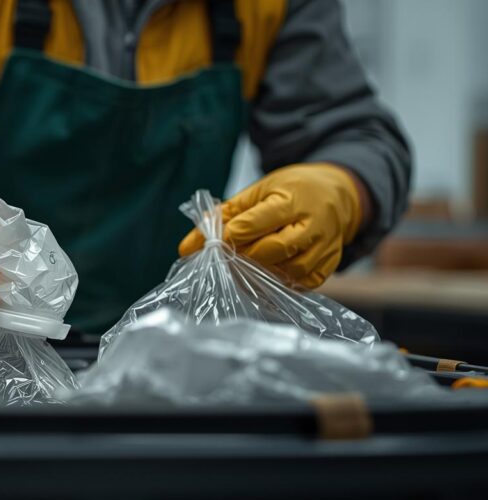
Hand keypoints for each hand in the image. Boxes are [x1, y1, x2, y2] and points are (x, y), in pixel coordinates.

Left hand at [178, 163, 364, 288]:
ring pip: (290, 270)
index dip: (230, 236)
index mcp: (292, 199)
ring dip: (263, 272)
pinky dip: (282, 283)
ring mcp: (325, 246)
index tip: (213, 243)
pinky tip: (269, 274)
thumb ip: (223, 216)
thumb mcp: (258, 191)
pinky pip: (303, 283)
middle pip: (273, 249)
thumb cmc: (291, 190)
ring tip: (249, 264)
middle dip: (245, 256)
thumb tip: (186, 247)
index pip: (256, 223)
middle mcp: (313, 224)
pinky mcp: (329, 265)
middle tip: (230, 256)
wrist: (339, 193)